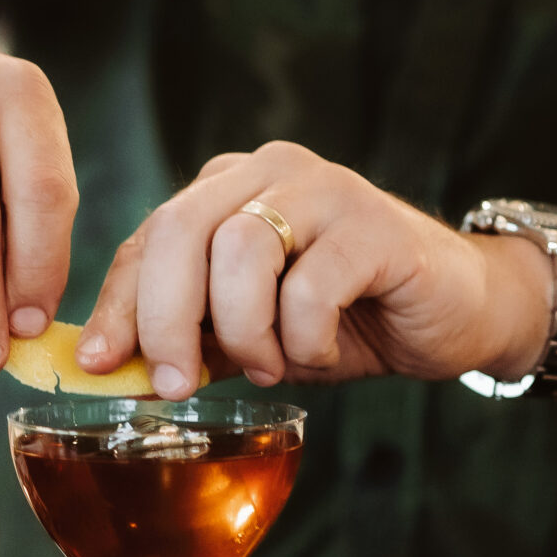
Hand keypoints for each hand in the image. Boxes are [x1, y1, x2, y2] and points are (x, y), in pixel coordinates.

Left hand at [77, 141, 554, 396]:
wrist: (457, 313)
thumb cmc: (348, 319)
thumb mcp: (254, 334)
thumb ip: (192, 340)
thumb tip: (113, 372)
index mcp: (227, 189)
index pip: (148, 238)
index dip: (117, 305)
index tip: (99, 365)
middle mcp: (269, 172)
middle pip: (181, 231)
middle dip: (164, 318)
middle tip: (176, 384)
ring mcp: (325, 189)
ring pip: (240, 249)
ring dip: (243, 329)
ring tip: (270, 365)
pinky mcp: (375, 226)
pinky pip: (310, 283)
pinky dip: (302, 335)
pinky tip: (318, 351)